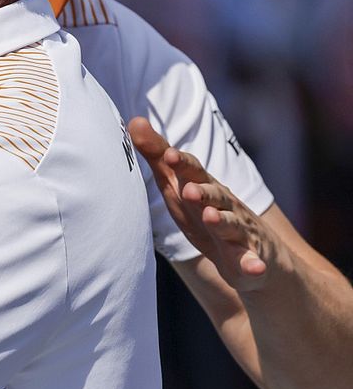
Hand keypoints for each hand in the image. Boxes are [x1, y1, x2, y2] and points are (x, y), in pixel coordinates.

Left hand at [129, 117, 285, 292]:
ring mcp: (240, 232)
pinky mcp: (249, 259)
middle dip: (203, 191)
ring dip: (222, 221)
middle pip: (215, 195)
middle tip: (188, 189)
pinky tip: (254, 267)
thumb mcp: (178, 186)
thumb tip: (135, 121)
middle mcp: (226, 205)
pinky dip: (253, 264)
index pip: (194, 172)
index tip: (169, 155)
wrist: (252, 251)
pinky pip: (251, 262)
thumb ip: (157, 157)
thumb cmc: (203, 211)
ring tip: (211, 217)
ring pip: (232, 225)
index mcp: (206, 187)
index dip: (182, 164)